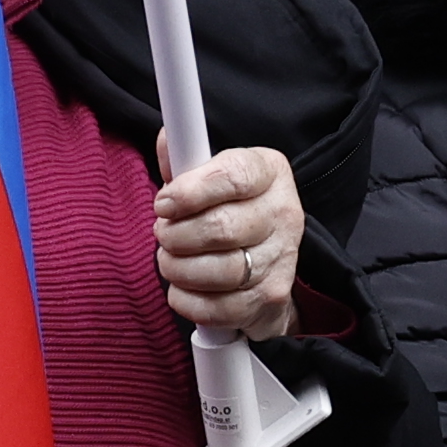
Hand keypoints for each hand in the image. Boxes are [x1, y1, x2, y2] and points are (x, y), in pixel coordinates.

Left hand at [154, 145, 309, 346]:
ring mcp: (282, 258)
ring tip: (170, 260)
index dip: (191, 191)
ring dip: (179, 269)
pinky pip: (220, 308)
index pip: (234, 176)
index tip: (163, 204)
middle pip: (223, 228)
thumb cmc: (229, 209)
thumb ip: (185, 158)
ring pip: (221, 271)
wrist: (265, 261)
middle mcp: (284, 213)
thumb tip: (169, 138)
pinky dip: (189, 301)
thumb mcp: (210, 175)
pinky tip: (182, 288)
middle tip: (163, 234)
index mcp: (270, 171)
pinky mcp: (272, 297)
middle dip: (177, 235)